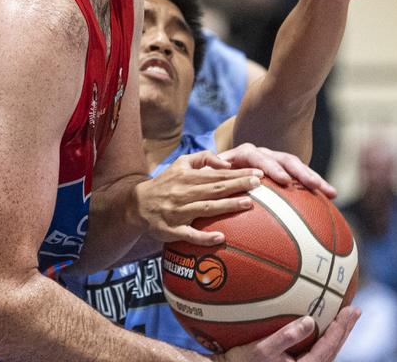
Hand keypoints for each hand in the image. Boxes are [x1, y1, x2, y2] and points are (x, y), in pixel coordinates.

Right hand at [134, 151, 260, 245]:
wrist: (137, 204)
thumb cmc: (166, 183)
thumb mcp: (181, 164)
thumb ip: (204, 158)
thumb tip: (227, 163)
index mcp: (187, 177)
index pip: (217, 174)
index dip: (237, 174)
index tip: (257, 174)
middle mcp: (183, 193)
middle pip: (214, 189)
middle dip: (237, 185)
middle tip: (259, 184)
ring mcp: (178, 212)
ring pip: (205, 208)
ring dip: (227, 206)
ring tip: (248, 204)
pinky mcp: (172, 230)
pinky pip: (190, 235)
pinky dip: (204, 237)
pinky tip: (221, 238)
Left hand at [218, 144, 335, 198]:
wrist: (216, 177)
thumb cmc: (209, 178)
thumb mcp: (205, 172)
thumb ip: (208, 169)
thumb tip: (218, 168)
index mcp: (243, 154)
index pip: (257, 156)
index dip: (270, 167)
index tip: (282, 181)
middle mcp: (262, 156)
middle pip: (284, 160)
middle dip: (300, 172)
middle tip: (313, 185)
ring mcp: (274, 163)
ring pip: (296, 167)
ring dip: (312, 178)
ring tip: (329, 192)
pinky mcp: (283, 173)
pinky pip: (300, 178)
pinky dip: (313, 185)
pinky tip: (330, 197)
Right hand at [218, 308, 359, 361]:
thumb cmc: (245, 361)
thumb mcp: (263, 349)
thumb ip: (286, 336)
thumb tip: (310, 321)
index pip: (329, 346)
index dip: (341, 328)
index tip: (349, 311)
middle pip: (334, 348)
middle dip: (345, 329)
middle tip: (355, 310)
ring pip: (328, 349)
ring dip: (338, 333)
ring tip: (345, 317)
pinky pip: (318, 348)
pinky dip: (325, 336)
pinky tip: (322, 325)